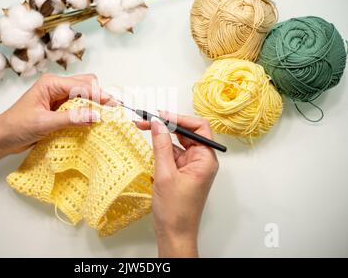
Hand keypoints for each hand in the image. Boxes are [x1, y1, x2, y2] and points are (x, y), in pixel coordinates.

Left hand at [0, 73, 109, 154]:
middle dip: (99, 96)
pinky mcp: (59, 109)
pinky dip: (87, 112)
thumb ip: (71, 118)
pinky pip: (78, 106)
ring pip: (84, 95)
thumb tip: (96, 116)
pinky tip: (92, 121)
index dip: (99, 95)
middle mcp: (56, 86)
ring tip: (104, 116)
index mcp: (51, 83)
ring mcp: (58, 97)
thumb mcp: (44, 123)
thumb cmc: (16, 127)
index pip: (82, 85)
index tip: (113, 106)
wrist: (1, 138)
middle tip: (112, 111)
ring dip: (94, 104)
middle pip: (86, 84)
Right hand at [136, 112, 218, 256]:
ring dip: (162, 136)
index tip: (161, 115)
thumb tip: (157, 124)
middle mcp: (201, 161)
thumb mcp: (165, 174)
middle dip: (167, 124)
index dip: (180, 118)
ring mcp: (191, 166)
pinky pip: (173, 154)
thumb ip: (161, 146)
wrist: (174, 233)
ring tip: (144, 128)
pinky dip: (161, 148)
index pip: (199, 128)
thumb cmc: (175, 210)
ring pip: (178, 142)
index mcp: (205, 160)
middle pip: (187, 133)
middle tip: (147, 120)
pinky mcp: (182, 172)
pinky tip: (149, 144)